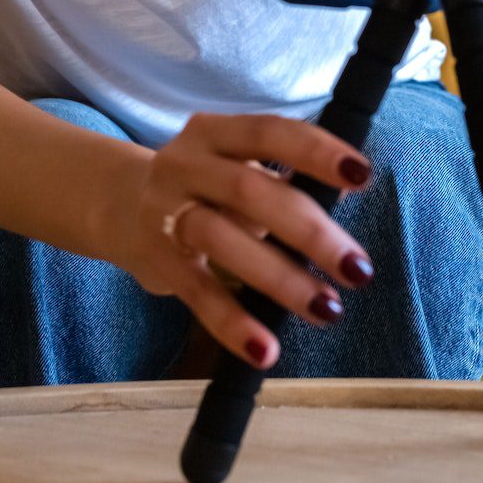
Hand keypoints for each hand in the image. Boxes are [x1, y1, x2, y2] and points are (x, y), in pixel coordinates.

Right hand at [108, 112, 377, 369]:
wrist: (119, 206)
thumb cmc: (207, 188)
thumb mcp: (235, 169)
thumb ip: (281, 186)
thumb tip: (339, 221)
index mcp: (216, 133)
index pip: (270, 132)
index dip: (316, 151)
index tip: (362, 176)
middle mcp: (186, 164)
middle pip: (249, 190)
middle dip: (310, 231)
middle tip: (358, 269)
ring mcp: (165, 211)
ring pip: (222, 240)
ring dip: (280, 278)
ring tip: (326, 309)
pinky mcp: (156, 260)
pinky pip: (196, 293)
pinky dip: (232, 323)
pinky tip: (265, 350)